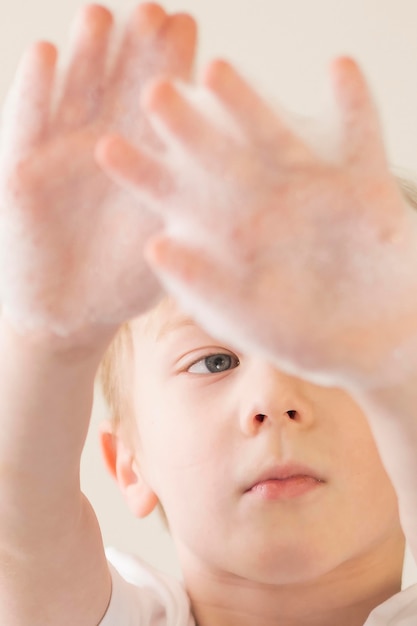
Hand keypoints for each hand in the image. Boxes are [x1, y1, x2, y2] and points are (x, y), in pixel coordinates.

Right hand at [0, 3, 195, 347]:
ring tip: (101, 17)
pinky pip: (25, 123)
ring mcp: (59, 151)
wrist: (69, 313)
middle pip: (119, 85)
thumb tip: (244, 175)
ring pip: (73, 93)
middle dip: (134, 50)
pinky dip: (32, 90)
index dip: (172, 66)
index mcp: (144, 159)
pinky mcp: (20, 168)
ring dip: (86, 56)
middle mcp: (103, 143)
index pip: (160, 104)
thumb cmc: (123, 282)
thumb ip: (192, 210)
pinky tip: (44, 54)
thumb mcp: (164, 244)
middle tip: (151, 11)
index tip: (187, 26)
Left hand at [97, 58, 416, 386]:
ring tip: (215, 69)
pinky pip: (360, 137)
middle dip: (183, 126)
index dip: (143, 174)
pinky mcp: (364, 184)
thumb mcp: (251, 323)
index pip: (177, 199)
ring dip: (245, 102)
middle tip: (152, 94)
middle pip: (216, 156)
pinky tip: (338, 69)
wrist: (377, 342)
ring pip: (274, 136)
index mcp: (231, 237)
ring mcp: (312, 189)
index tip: (106, 148)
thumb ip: (204, 289)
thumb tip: (154, 247)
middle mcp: (264, 204)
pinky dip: (353, 104)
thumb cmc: (310, 339)